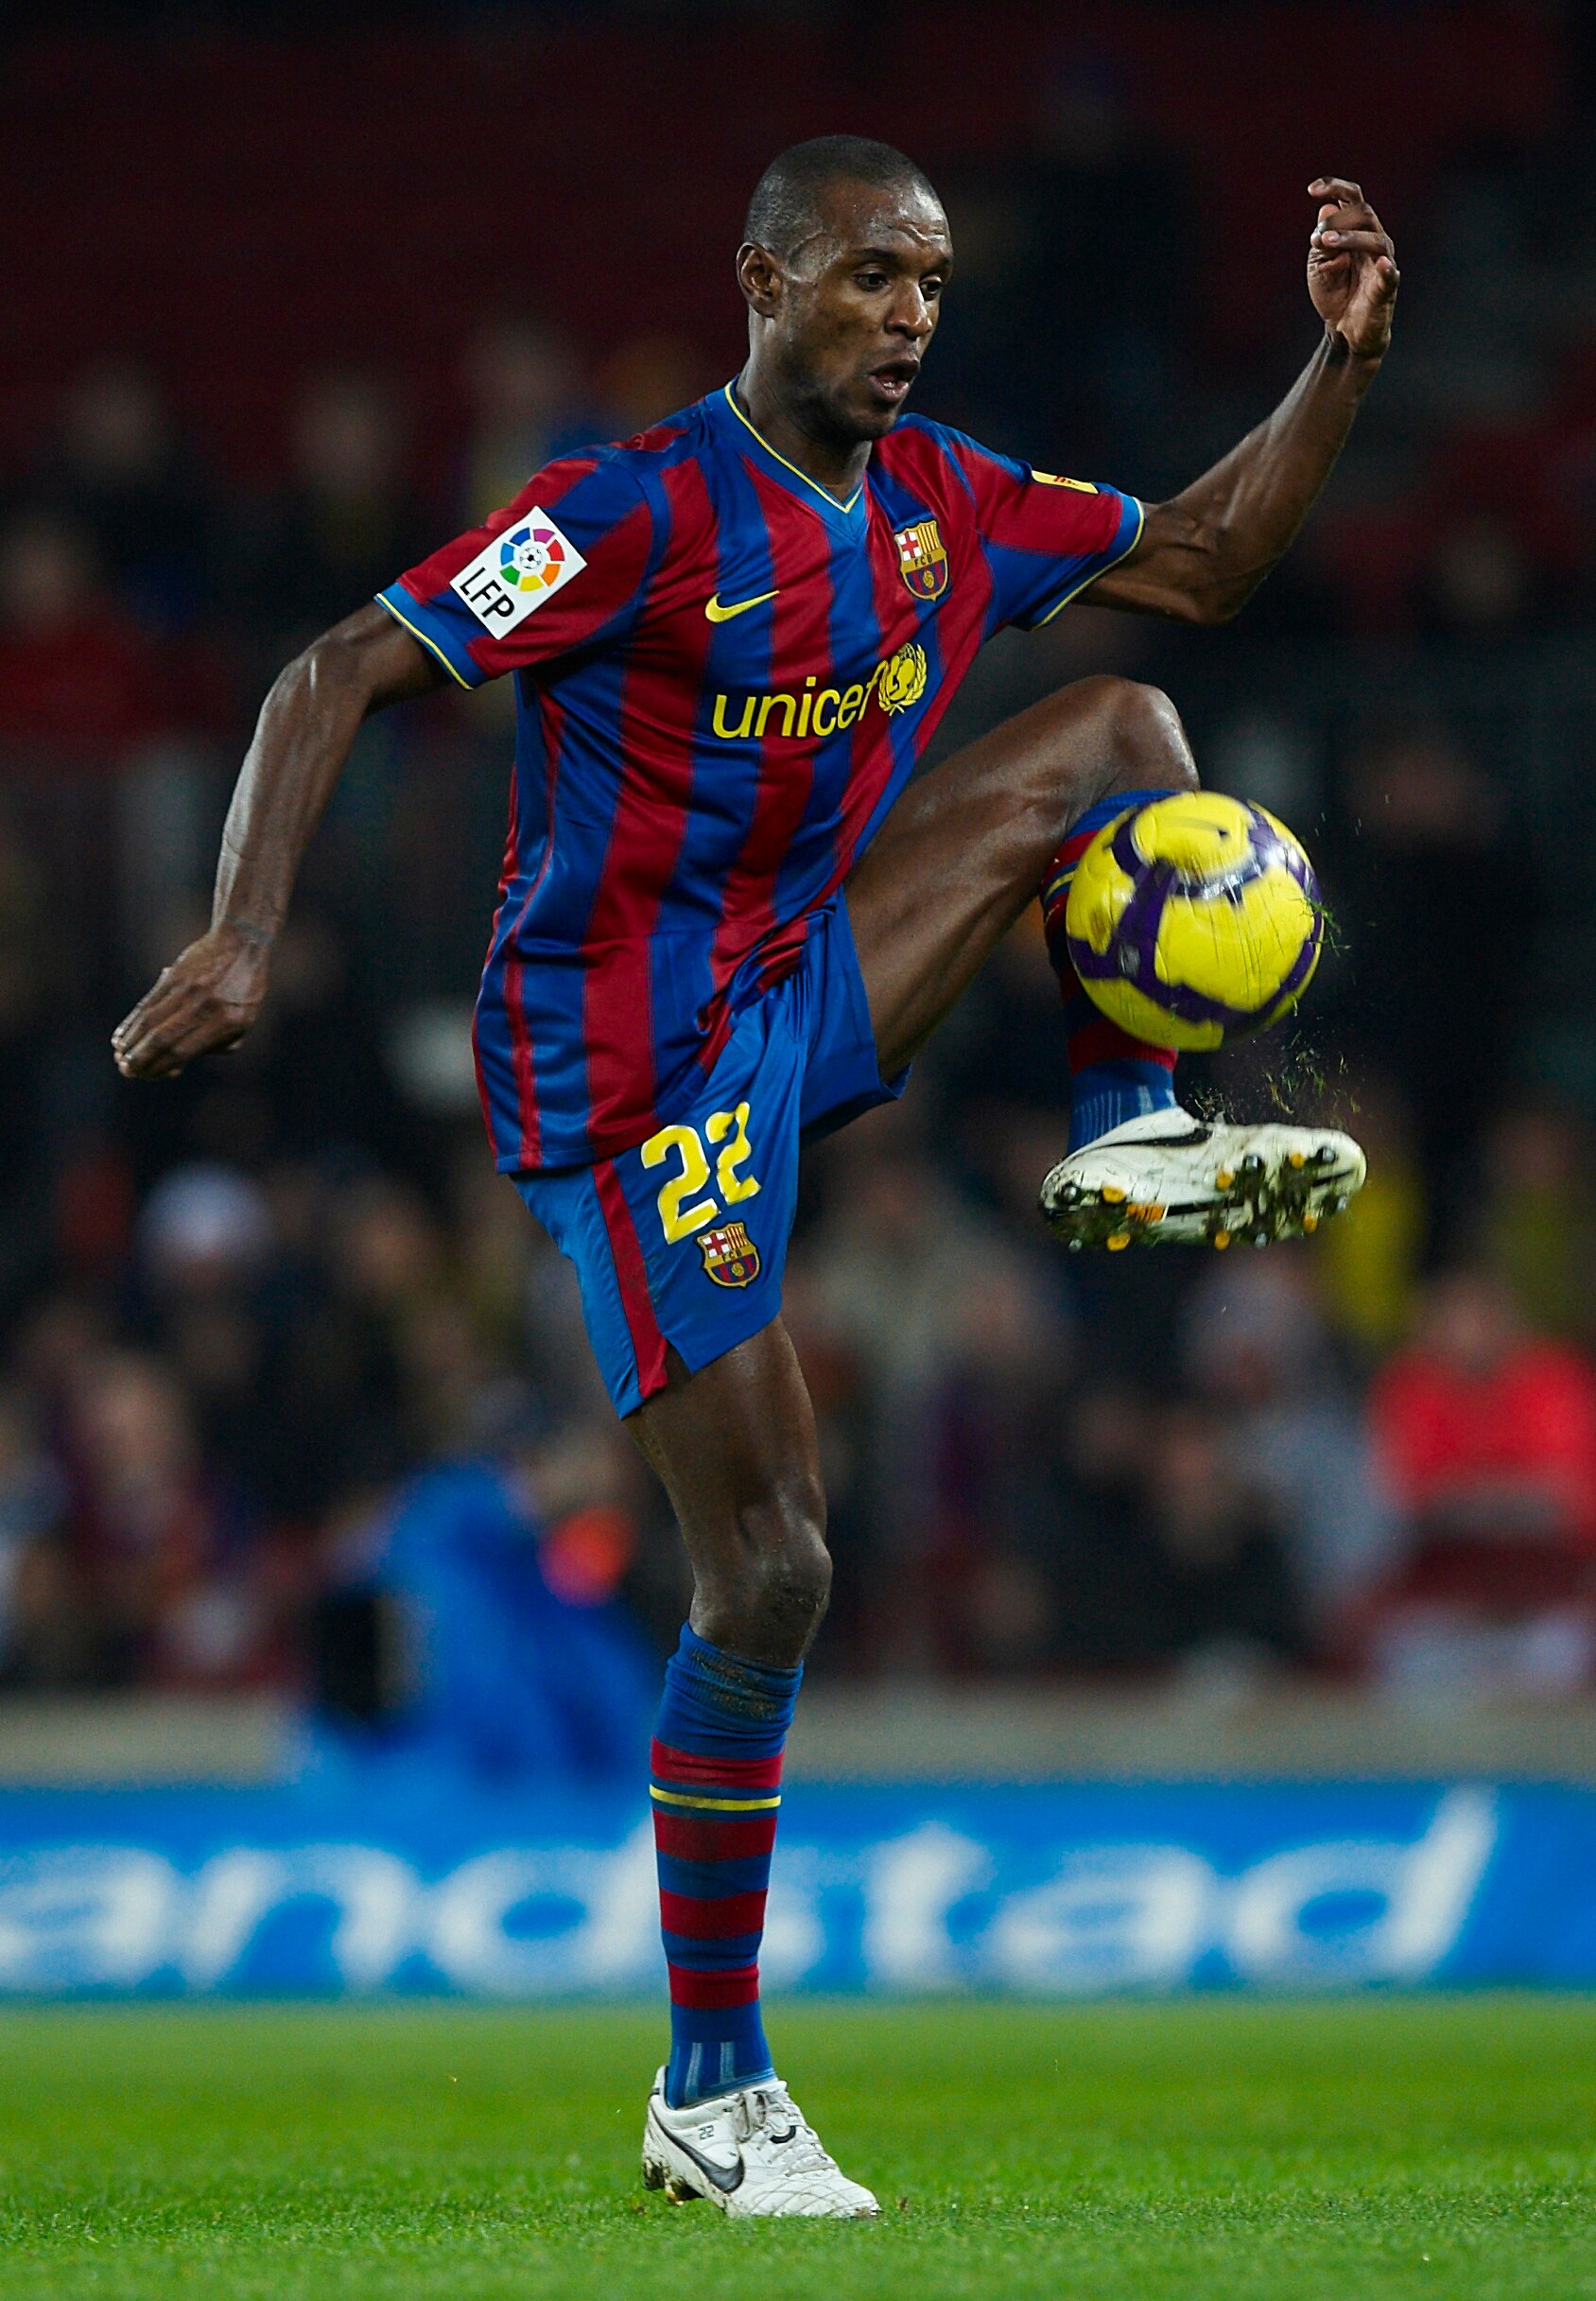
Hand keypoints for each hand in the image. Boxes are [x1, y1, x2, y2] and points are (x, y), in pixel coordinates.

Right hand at [111, 922, 271, 1080]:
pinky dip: (133, 1021)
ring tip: (120, 1054)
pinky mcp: (174, 977)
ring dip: (132, 1041)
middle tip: (126, 1069)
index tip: (146, 1075)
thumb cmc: (245, 989)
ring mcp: (187, 990)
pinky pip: (148, 1003)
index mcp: (224, 1023)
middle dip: (140, 1058)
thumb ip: (217, 1044)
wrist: (242, 943)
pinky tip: (123, 1035)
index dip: (159, 1066)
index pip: (182, 1051)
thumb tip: (178, 1063)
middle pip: (162, 1039)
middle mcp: (204, 1007)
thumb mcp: (244, 1021)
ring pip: (151, 1021)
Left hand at [1306, 177, 1397, 360]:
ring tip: (1326, 243)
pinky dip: (1386, 268)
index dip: (1334, 187)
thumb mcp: (1319, 265)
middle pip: (1364, 213)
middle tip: (1316, 238)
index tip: (1311, 189)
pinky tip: (1381, 263)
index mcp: (1356, 230)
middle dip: (1338, 220)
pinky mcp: (1387, 288)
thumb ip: (1323, 240)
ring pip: (1376, 239)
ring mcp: (1382, 263)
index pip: (1352, 199)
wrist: (1344, 331)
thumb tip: (1326, 208)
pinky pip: (1390, 274)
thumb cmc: (1335, 293)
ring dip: (1350, 238)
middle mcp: (1373, 240)